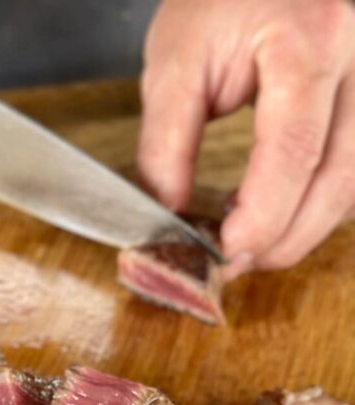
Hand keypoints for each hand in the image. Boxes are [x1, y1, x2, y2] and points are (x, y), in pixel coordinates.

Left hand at [137, 0, 354, 277]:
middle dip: (289, 235)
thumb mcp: (176, 61)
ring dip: (309, 226)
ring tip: (256, 244)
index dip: (264, 213)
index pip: (295, 147)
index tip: (227, 250)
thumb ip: (167, 141)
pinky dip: (322, 202)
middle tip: (239, 262)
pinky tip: (284, 215)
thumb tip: (169, 213)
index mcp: (309, 40)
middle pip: (341, 174)